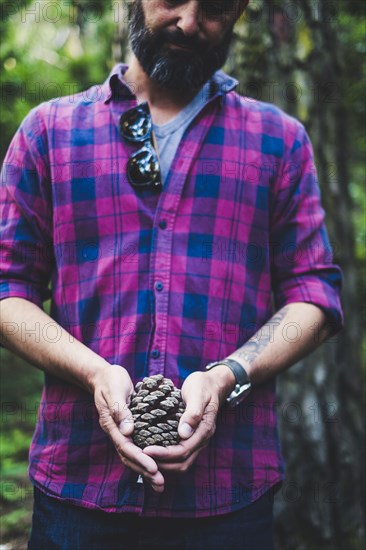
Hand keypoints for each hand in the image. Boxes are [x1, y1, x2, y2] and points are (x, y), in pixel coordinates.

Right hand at [92, 363, 164, 491]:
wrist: (103, 376)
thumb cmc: (111, 380)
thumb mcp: (115, 390)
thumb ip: (120, 410)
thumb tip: (128, 431)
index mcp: (111, 424)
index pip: (126, 447)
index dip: (140, 458)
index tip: (154, 468)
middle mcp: (115, 432)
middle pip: (129, 457)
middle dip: (144, 470)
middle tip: (160, 483)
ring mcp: (120, 432)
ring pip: (132, 457)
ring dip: (146, 470)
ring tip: (160, 483)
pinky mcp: (127, 430)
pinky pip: (136, 448)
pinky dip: (146, 459)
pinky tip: (158, 466)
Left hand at [143, 367, 234, 472]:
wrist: (212, 383)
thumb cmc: (203, 386)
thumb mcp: (197, 395)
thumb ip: (192, 413)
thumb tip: (184, 433)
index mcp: (204, 430)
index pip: (184, 450)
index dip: (164, 454)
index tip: (146, 450)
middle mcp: (202, 439)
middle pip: (183, 462)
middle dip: (162, 463)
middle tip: (142, 457)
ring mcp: (197, 439)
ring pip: (182, 462)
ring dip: (164, 464)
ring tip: (146, 458)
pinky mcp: (191, 437)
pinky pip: (180, 454)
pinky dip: (167, 457)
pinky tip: (154, 451)